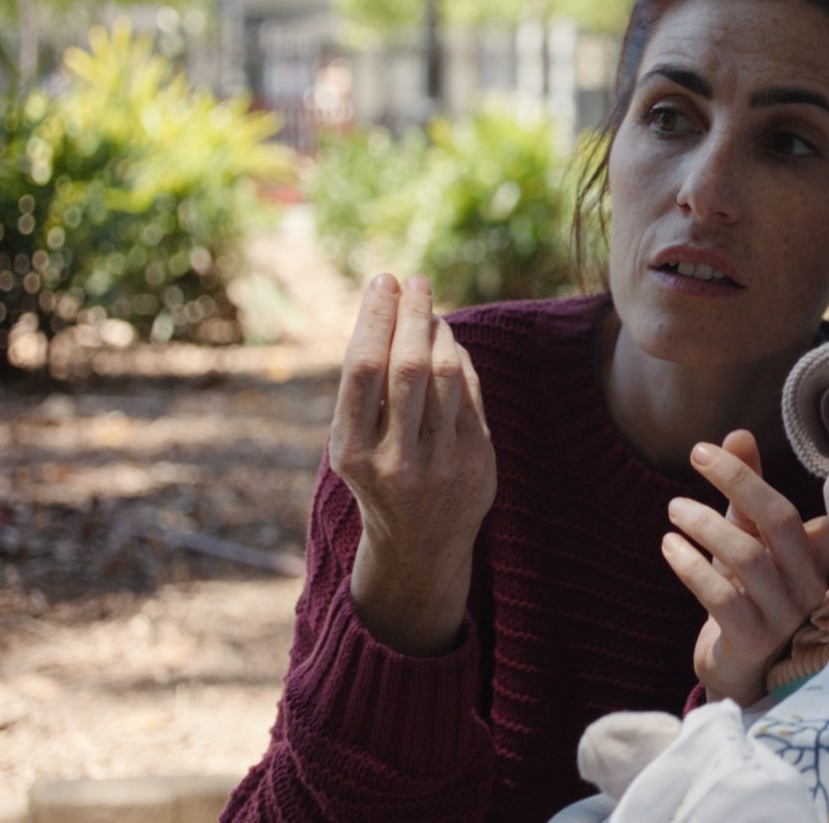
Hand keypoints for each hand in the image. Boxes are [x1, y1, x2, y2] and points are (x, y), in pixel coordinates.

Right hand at [331, 274, 495, 655]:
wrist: (418, 546)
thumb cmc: (377, 476)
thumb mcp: (353, 444)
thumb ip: (366, 389)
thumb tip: (391, 309)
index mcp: (351, 452)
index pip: (363, 369)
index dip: (374, 319)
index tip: (382, 282)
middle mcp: (394, 459)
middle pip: (408, 366)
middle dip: (412, 315)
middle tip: (415, 281)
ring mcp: (440, 463)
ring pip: (447, 376)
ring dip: (440, 333)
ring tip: (430, 312)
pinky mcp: (477, 463)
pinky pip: (472, 394)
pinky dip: (462, 361)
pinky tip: (450, 344)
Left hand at [663, 430, 828, 706]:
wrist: (742, 669)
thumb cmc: (750, 595)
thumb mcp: (749, 538)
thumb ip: (747, 491)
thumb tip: (738, 433)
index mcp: (816, 554)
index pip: (787, 504)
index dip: (749, 475)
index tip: (710, 448)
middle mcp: (810, 583)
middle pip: (779, 520)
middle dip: (736, 482)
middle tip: (695, 458)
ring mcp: (786, 616)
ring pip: (746, 557)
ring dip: (705, 525)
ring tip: (674, 509)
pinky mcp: (754, 642)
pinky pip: (722, 597)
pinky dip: (690, 566)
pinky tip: (670, 547)